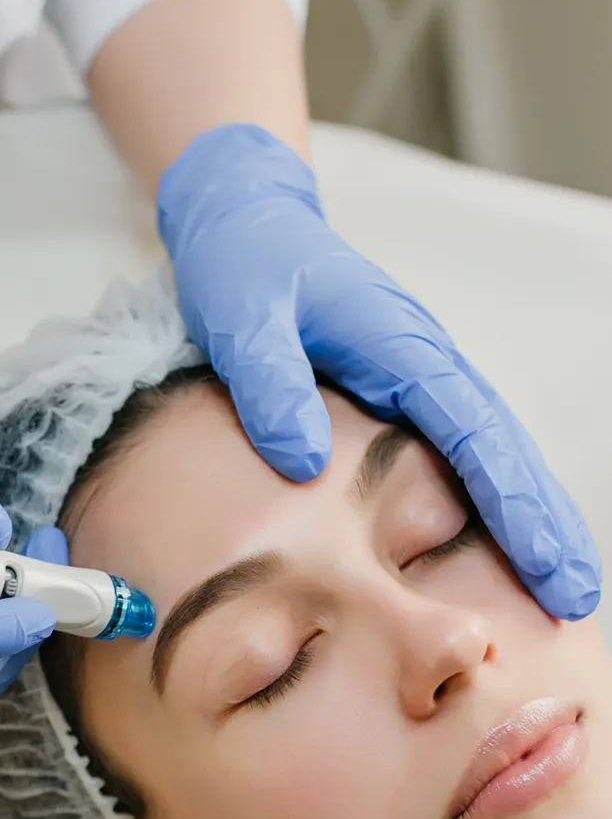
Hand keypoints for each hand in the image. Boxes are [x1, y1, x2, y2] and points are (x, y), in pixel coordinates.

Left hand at [158, 123, 599, 620]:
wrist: (244, 223)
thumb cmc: (244, 266)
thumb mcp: (242, 317)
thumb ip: (270, 383)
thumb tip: (303, 462)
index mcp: (402, 347)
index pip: (475, 436)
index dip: (512, 503)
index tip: (545, 562)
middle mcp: (425, 365)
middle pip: (503, 451)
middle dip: (544, 524)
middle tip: (577, 595)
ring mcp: (418, 379)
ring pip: (490, 455)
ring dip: (527, 518)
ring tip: (559, 588)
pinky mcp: (400, 393)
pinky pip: (457, 453)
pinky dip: (488, 498)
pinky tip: (501, 546)